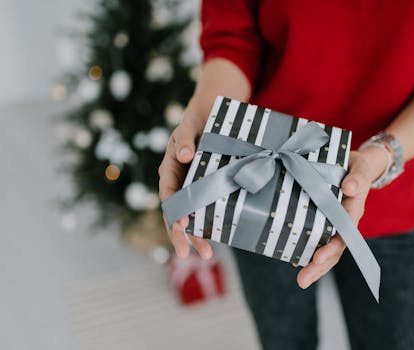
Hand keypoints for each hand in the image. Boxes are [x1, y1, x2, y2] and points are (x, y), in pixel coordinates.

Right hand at [158, 116, 212, 259]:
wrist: (209, 117)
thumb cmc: (197, 122)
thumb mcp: (189, 126)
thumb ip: (186, 139)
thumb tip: (185, 156)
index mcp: (170, 170)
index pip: (168, 195)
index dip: (174, 211)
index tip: (182, 225)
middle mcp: (178, 183)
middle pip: (176, 213)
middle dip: (180, 234)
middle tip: (187, 254)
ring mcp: (191, 188)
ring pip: (191, 215)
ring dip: (196, 235)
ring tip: (207, 255)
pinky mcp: (205, 189)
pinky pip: (205, 209)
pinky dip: (210, 223)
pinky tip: (219, 237)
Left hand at [296, 147, 388, 287]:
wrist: (356, 164)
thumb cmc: (357, 167)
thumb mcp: (360, 168)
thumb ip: (358, 177)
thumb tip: (349, 188)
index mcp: (353, 212)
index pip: (343, 235)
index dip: (331, 248)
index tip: (317, 258)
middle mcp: (344, 222)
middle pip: (334, 249)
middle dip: (319, 266)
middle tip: (303, 280)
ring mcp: (333, 223)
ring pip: (325, 248)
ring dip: (313, 265)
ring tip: (301, 280)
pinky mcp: (322, 220)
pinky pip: (315, 237)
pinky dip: (305, 249)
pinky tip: (292, 257)